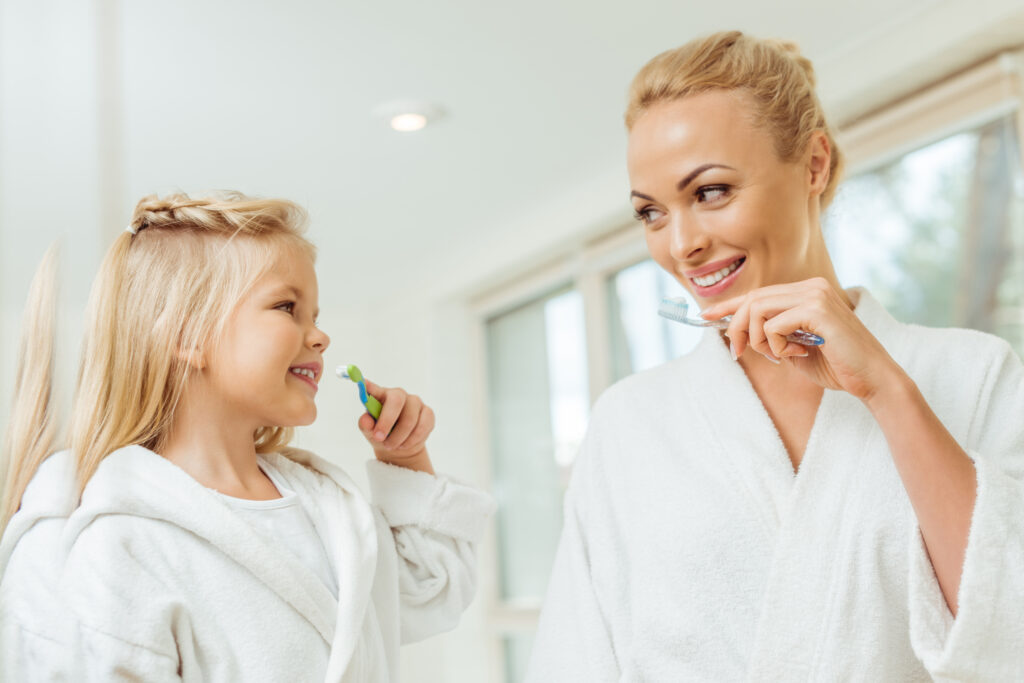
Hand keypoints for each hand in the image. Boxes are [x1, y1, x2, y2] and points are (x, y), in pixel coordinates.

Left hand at [358, 380, 435, 472]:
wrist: (401, 447)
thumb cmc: (383, 435)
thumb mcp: (371, 433)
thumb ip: (366, 426)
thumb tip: (365, 420)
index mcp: (381, 396)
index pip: (375, 388)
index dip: (370, 386)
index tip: (363, 383)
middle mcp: (399, 395)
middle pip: (396, 401)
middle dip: (387, 422)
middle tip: (379, 438)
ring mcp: (415, 402)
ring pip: (409, 419)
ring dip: (398, 437)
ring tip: (391, 446)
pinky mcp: (428, 412)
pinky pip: (422, 426)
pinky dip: (412, 440)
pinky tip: (405, 444)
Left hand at [700, 278, 904, 401]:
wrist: (872, 380)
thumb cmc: (836, 366)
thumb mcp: (793, 348)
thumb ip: (771, 334)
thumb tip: (736, 329)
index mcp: (807, 291)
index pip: (759, 293)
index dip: (729, 305)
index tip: (705, 315)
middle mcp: (811, 286)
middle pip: (753, 299)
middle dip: (736, 328)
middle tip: (737, 352)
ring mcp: (815, 295)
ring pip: (758, 309)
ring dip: (757, 339)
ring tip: (777, 355)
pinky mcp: (817, 310)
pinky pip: (774, 325)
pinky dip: (776, 345)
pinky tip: (796, 354)